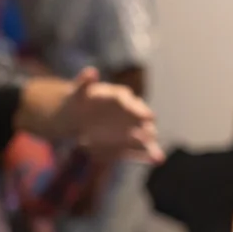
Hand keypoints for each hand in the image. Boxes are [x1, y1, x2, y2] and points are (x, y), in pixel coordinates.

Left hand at [46, 68, 162, 163]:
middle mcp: (127, 111)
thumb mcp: (76, 93)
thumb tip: (91, 71)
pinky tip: (157, 160)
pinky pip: (136, 148)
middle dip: (146, 127)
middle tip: (153, 135)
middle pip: (139, 119)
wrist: (73, 118)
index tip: (149, 116)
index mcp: (117, 96)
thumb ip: (84, 83)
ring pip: (141, 135)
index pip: (129, 101)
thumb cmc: (77, 101)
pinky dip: (144, 154)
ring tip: (159, 156)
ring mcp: (127, 127)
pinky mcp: (124, 142)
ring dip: (149, 145)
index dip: (138, 109)